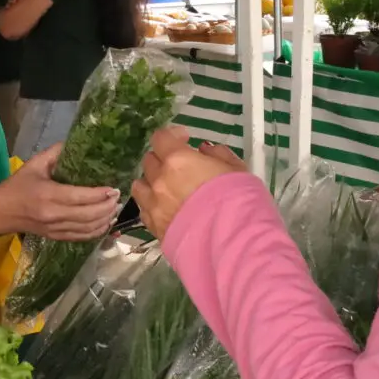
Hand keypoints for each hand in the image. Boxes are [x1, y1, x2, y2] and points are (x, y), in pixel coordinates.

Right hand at [0, 144, 120, 240]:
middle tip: (119, 197)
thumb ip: (56, 153)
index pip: (80, 196)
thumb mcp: (34, 164)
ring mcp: (55, 229)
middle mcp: (53, 214)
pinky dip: (97, 232)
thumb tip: (76, 143)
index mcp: (48, 194)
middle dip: (108, 207)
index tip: (114, 188)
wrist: (0, 212)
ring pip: (88, 228)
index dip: (100, 194)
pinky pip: (81, 238)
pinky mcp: (56, 237)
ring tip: (116, 209)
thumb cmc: (17, 186)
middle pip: (89, 215)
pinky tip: (106, 223)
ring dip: (106, 220)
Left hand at [132, 126, 246, 240]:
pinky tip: (165, 208)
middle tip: (178, 165)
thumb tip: (204, 150)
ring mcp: (154, 206)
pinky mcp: (154, 228)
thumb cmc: (238, 201)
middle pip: (149, 161)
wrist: (231, 243)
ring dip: (151, 182)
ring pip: (140, 185)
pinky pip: (144, 209)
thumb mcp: (236, 169)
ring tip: (166, 188)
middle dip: (163, 159)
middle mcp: (160, 180)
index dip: (172, 136)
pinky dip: (151, 204)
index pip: (162, 138)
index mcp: (178, 160)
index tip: (184, 139)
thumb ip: (218, 154)